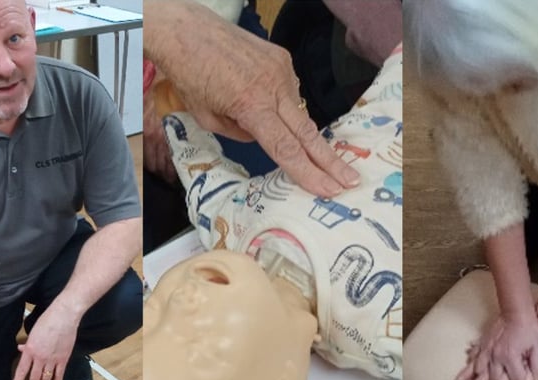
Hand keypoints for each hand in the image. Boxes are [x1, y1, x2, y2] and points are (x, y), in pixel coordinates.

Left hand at [11, 303, 77, 379]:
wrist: (63, 317)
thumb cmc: (47, 321)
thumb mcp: (33, 333)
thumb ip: (28, 344)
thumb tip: (21, 349)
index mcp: (30, 350)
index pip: (21, 371)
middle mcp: (40, 357)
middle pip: (34, 377)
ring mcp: (53, 359)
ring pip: (46, 377)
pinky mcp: (64, 358)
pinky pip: (60, 373)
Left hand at [146, 1, 359, 196]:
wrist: (188, 31)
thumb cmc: (190, 76)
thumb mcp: (208, 118)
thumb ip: (241, 135)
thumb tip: (264, 137)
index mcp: (251, 106)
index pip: (286, 149)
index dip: (308, 173)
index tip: (329, 189)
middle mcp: (273, 87)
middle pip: (307, 134)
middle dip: (329, 162)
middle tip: (350, 181)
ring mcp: (282, 71)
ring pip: (299, 113)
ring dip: (300, 132)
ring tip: (287, 134)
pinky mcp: (283, 59)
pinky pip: (290, 92)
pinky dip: (284, 105)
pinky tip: (269, 103)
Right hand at [454, 314, 537, 379]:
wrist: (517, 312)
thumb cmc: (530, 330)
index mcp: (511, 357)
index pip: (515, 379)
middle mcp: (496, 356)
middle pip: (494, 378)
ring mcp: (488, 350)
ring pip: (479, 369)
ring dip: (472, 379)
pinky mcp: (484, 343)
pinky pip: (475, 356)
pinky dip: (470, 363)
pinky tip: (466, 368)